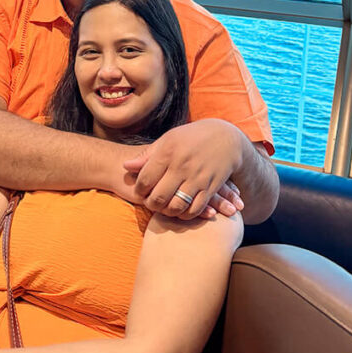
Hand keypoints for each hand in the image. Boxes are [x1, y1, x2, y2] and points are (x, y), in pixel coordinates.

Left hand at [122, 119, 246, 219]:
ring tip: (164, 207)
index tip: (141, 191)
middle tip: (151, 203)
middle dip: (151, 204)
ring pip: (176, 206)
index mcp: (167, 152)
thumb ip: (147, 156)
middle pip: (158, 197)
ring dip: (167, 212)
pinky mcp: (210, 187)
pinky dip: (185, 214)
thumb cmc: (191, 138)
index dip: (139, 190)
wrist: (225, 138)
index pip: (145, 180)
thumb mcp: (168, 140)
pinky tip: (181, 210)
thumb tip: (126, 166)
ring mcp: (197, 178)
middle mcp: (181, 166)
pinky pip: (195, 209)